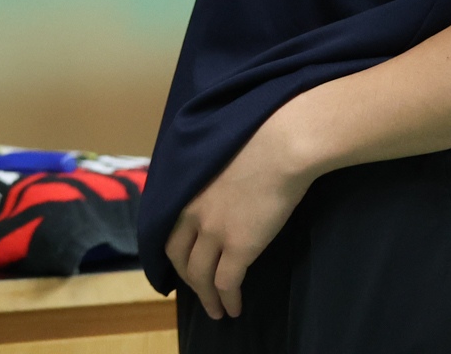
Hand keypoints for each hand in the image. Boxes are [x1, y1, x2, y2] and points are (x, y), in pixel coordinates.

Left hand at [163, 103, 316, 320]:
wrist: (281, 146)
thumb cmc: (259, 140)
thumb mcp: (219, 158)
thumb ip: (212, 180)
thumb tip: (221, 190)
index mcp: (187, 190)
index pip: (169, 230)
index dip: (176, 252)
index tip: (182, 262)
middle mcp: (193, 213)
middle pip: (179, 257)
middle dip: (187, 278)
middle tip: (198, 290)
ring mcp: (214, 231)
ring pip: (199, 276)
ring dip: (206, 298)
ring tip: (216, 311)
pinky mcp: (239, 246)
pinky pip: (226, 284)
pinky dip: (228, 300)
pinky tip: (234, 308)